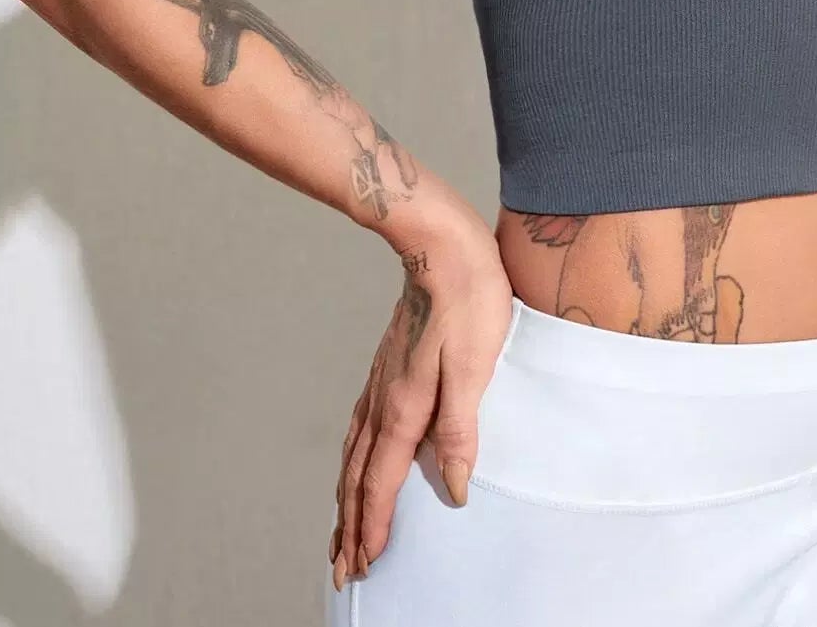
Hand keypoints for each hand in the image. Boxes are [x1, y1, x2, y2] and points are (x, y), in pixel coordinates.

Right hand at [328, 208, 512, 590]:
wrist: (442, 248)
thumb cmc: (469, 303)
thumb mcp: (475, 368)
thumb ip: (460, 432)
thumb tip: (453, 489)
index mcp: (405, 408)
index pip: (382, 482)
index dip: (374, 526)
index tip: (365, 565)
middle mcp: (384, 401)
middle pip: (359, 477)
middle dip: (351, 526)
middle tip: (342, 570)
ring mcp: (380, 383)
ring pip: (354, 455)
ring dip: (346, 498)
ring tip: (340, 531)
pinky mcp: (386, 368)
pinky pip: (358, 428)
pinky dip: (351, 461)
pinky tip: (354, 462)